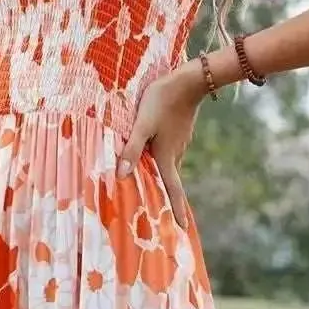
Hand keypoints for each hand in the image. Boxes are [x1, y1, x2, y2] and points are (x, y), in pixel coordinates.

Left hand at [115, 62, 205, 227]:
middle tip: (163, 210)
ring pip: (168, 162)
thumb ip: (130, 149)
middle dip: (167, 195)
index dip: (177, 210)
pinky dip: (162, 156)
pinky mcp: (181, 131)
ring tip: (151, 181)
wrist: (189, 80)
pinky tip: (153, 150)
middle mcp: (176, 153)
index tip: (183, 228)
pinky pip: (170, 149)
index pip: (174, 190)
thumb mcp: (141, 125)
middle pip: (169, 178)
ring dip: (162, 174)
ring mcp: (181, 141)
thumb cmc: (161, 101)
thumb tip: (120, 175)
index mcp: (166, 157)